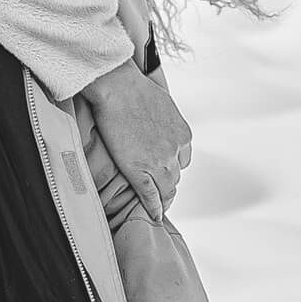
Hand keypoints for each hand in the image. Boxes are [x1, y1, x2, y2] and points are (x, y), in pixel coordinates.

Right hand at [80, 59, 191, 222]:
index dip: (172, 167)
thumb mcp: (162, 101)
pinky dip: (153, 207)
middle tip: (159, 191)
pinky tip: (153, 215)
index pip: (183, 160)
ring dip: (162, 196)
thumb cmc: (134, 86)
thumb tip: (156, 119)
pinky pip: (150, 195)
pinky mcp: (140, 170)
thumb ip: (164, 118)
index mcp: (183, 134)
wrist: (118, 87)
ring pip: (166, 187)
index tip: (166, 172)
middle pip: (175, 176)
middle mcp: (175, 150)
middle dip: (168, 183)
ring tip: (156, 205)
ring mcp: (159, 162)